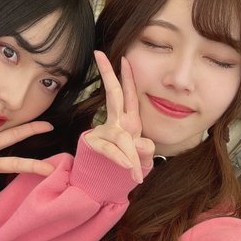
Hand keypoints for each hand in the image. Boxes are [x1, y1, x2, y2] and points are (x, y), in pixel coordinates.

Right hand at [84, 51, 153, 183]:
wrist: (106, 185)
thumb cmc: (128, 169)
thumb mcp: (144, 160)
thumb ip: (146, 151)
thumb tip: (138, 143)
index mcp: (130, 120)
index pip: (130, 94)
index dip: (128, 76)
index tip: (124, 57)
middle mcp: (116, 122)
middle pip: (112, 94)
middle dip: (107, 73)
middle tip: (99, 54)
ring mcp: (104, 132)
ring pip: (120, 135)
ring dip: (130, 155)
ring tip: (136, 172)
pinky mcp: (94, 143)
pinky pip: (110, 149)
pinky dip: (121, 158)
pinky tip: (128, 167)